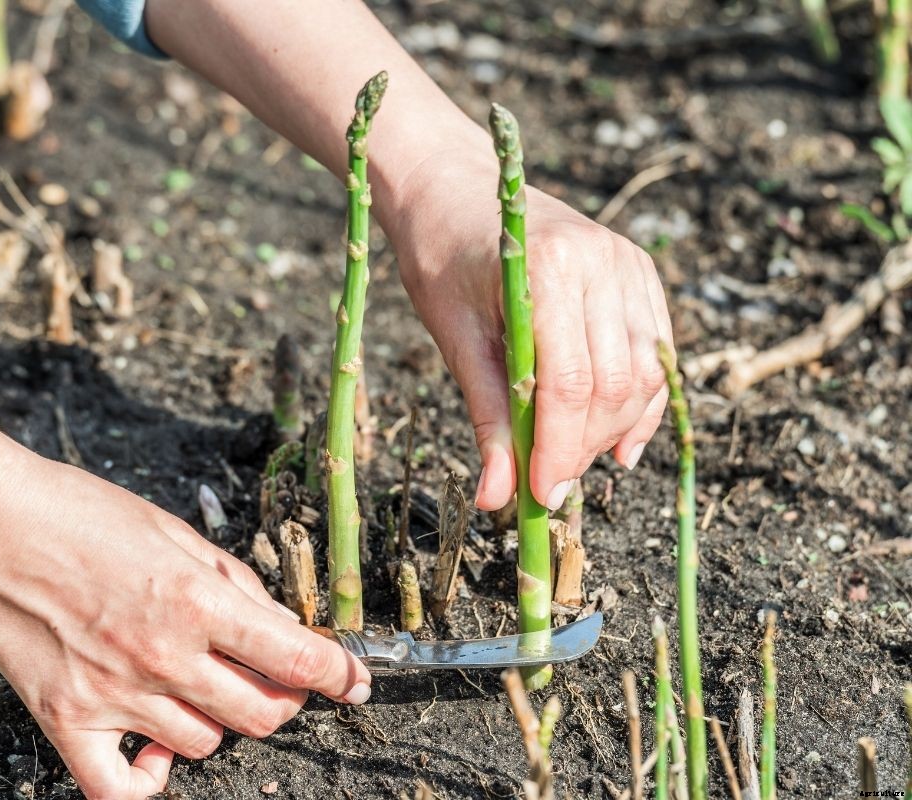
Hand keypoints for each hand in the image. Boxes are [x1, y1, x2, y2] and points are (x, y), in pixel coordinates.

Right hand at [0, 456, 370, 798]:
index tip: (354, 680)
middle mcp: (164, 655)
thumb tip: (277, 622)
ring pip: (205, 745)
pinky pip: (120, 790)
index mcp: (197, 600)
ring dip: (216, 721)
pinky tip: (153, 753)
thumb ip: (230, 580)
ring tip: (194, 688)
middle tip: (270, 678)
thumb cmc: (76, 511)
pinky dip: (148, 780)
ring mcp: (114, 694)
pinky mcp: (65, 719)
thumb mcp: (172, 529)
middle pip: (262, 714)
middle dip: (283, 699)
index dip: (340, 674)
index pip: (297, 658)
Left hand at [379, 140, 672, 512]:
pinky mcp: (640, 272)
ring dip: (610, 430)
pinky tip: (616, 444)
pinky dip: (639, 404)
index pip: (571, 384)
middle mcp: (604, 262)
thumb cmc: (441, 259)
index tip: (539, 495)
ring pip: (644, 375)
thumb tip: (497, 498)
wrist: (455, 188)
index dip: (559, 450)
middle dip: (584, 446)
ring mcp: (629, 264)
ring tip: (568, 456)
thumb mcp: (454, 339)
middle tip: (546, 482)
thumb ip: (486, 417)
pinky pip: (655, 354)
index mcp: (551, 270)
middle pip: (615, 385)